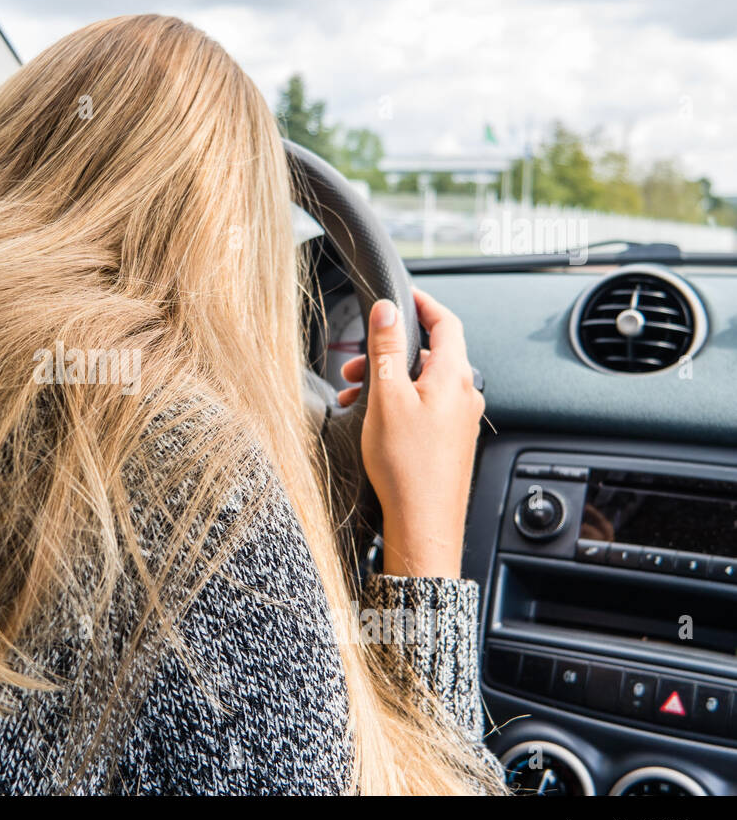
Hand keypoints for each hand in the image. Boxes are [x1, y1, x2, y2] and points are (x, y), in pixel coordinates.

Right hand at [337, 289, 484, 578]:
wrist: (424, 524)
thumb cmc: (408, 468)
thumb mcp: (388, 398)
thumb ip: (386, 349)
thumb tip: (388, 310)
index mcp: (454, 376)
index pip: (446, 322)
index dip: (423, 303)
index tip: (402, 295)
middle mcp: (464, 395)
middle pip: (430, 354)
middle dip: (391, 350)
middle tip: (357, 358)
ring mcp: (460, 419)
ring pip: (423, 383)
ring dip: (390, 379)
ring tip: (354, 393)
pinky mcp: (450, 441)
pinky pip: (425, 407)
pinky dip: (399, 402)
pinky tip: (372, 418)